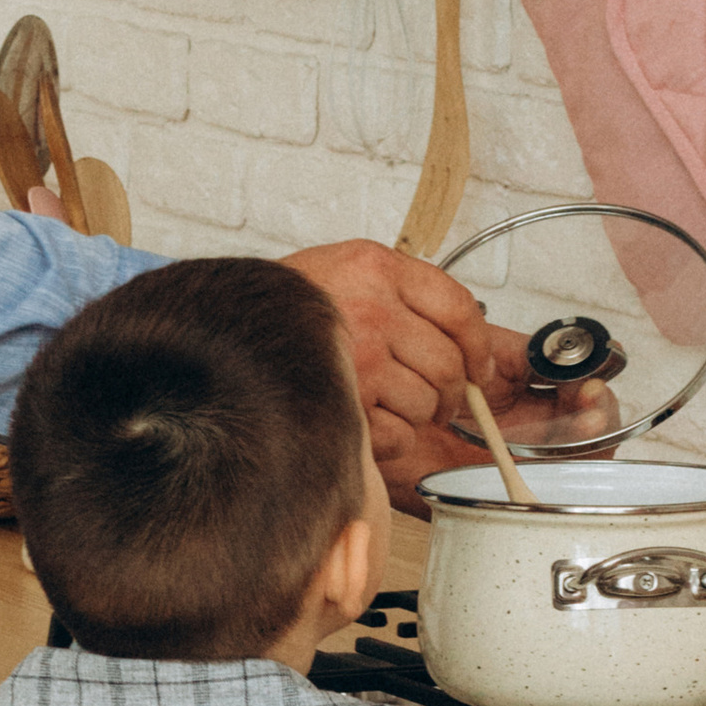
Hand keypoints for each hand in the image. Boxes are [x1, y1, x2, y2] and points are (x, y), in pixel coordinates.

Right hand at [283, 240, 538, 499]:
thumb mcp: (349, 271)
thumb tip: (474, 349)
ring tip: (387, 402)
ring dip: (416, 413)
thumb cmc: (288, 307)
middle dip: (451, 391)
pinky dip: (392, 437)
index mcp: (375, 268)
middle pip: (449, 365)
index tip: (479, 367)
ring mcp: (356, 359)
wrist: (225, 329)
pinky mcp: (343, 404)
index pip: (459, 309)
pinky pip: (399, 435)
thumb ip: (407, 296)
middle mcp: (369, 309)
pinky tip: (368, 418)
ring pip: (427, 403)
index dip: (478, 347)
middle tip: (438, 396)